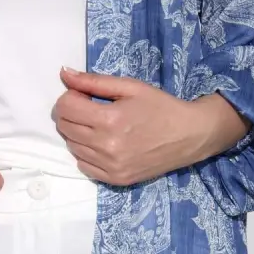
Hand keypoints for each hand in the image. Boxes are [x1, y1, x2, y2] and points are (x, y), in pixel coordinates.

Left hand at [53, 67, 231, 186]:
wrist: (190, 135)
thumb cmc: (160, 106)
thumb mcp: (130, 87)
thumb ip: (93, 81)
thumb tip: (64, 73)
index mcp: (109, 120)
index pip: (64, 108)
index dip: (69, 97)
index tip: (83, 95)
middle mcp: (106, 146)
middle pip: (64, 127)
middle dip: (70, 113)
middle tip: (89, 108)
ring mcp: (110, 166)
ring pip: (71, 147)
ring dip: (77, 133)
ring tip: (98, 126)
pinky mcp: (116, 180)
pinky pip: (83, 166)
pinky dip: (86, 153)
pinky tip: (102, 143)